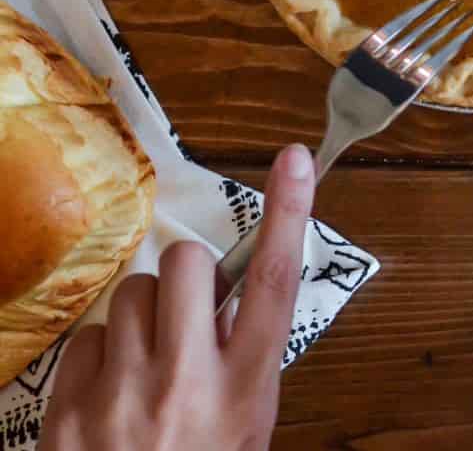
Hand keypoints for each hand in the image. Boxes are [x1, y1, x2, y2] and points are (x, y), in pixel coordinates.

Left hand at [39, 143, 315, 450]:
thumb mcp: (245, 427)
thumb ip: (241, 358)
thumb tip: (224, 299)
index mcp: (245, 389)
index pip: (275, 282)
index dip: (289, 213)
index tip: (296, 159)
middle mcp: (186, 384)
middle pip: (187, 266)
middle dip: (188, 274)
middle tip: (189, 312)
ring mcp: (120, 396)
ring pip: (130, 295)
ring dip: (141, 316)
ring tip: (145, 364)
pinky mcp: (65, 412)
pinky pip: (86, 339)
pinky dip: (99, 356)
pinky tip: (108, 394)